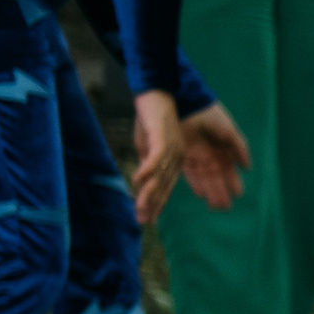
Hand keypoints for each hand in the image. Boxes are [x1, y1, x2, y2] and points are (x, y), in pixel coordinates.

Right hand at [128, 92, 187, 224]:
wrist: (155, 93)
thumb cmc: (150, 118)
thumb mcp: (147, 144)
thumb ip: (147, 161)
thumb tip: (142, 179)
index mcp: (173, 160)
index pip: (165, 186)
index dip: (157, 203)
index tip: (148, 219)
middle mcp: (175, 157)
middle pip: (163, 185)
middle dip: (153, 204)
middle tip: (143, 221)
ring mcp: (171, 148)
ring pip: (160, 174)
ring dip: (150, 192)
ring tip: (141, 208)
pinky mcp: (163, 137)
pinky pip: (156, 157)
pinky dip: (148, 169)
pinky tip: (138, 181)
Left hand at [179, 103, 252, 210]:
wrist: (189, 103)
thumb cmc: (210, 115)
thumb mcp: (228, 131)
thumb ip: (239, 148)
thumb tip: (247, 167)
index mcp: (222, 152)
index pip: (228, 172)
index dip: (233, 183)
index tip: (237, 195)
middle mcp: (210, 157)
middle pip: (216, 179)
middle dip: (221, 192)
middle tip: (224, 207)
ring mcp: (196, 157)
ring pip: (204, 179)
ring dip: (210, 192)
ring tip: (214, 205)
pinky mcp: (182, 155)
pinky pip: (189, 173)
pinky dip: (195, 183)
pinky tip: (201, 193)